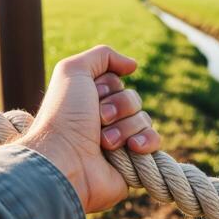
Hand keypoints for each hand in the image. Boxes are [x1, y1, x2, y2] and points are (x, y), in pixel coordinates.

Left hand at [16, 45, 160, 212]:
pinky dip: (146, 141)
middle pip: (133, 99)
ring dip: (124, 127)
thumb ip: (102, 55)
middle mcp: (103, 121)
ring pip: (144, 119)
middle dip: (118, 106)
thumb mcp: (73, 70)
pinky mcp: (132, 163)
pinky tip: (132, 148)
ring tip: (104, 142)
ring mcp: (119, 142)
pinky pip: (154, 141)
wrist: (65, 162)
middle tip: (98, 119)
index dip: (108, 86)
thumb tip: (133, 65)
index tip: (91, 95)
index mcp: (89, 101)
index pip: (118, 82)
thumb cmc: (64, 117)